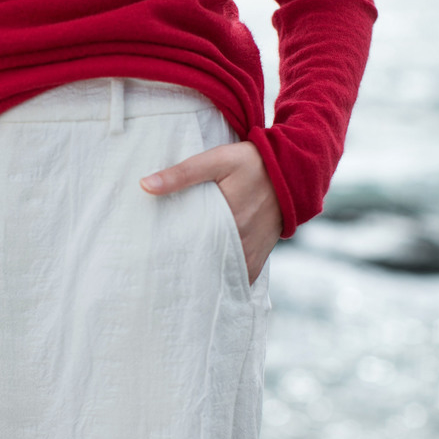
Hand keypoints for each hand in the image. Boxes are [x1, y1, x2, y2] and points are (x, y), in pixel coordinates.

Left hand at [139, 141, 282, 285]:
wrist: (293, 170)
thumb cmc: (252, 162)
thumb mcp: (216, 159)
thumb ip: (182, 173)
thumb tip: (145, 185)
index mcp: (227, 220)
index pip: (190, 249)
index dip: (170, 257)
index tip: (152, 261)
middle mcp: (241, 243)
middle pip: (203, 266)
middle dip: (183, 270)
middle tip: (160, 271)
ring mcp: (251, 254)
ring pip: (220, 274)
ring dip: (202, 276)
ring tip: (179, 277)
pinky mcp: (258, 257)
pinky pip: (237, 276)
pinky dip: (222, 278)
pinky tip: (204, 279)